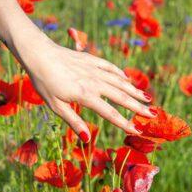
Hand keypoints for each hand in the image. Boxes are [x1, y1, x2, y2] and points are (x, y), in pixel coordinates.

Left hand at [23, 44, 156, 141]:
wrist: (38, 53)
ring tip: (147, 97)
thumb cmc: (44, 82)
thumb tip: (87, 138)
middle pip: (121, 97)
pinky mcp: (91, 60)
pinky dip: (121, 74)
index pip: (110, 113)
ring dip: (134, 90)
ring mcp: (94, 69)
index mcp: (86, 95)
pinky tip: (127, 80)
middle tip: (153, 114)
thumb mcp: (56, 106)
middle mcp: (94, 82)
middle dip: (138, 106)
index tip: (138, 130)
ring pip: (119, 81)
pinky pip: (110, 68)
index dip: (125, 123)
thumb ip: (74, 121)